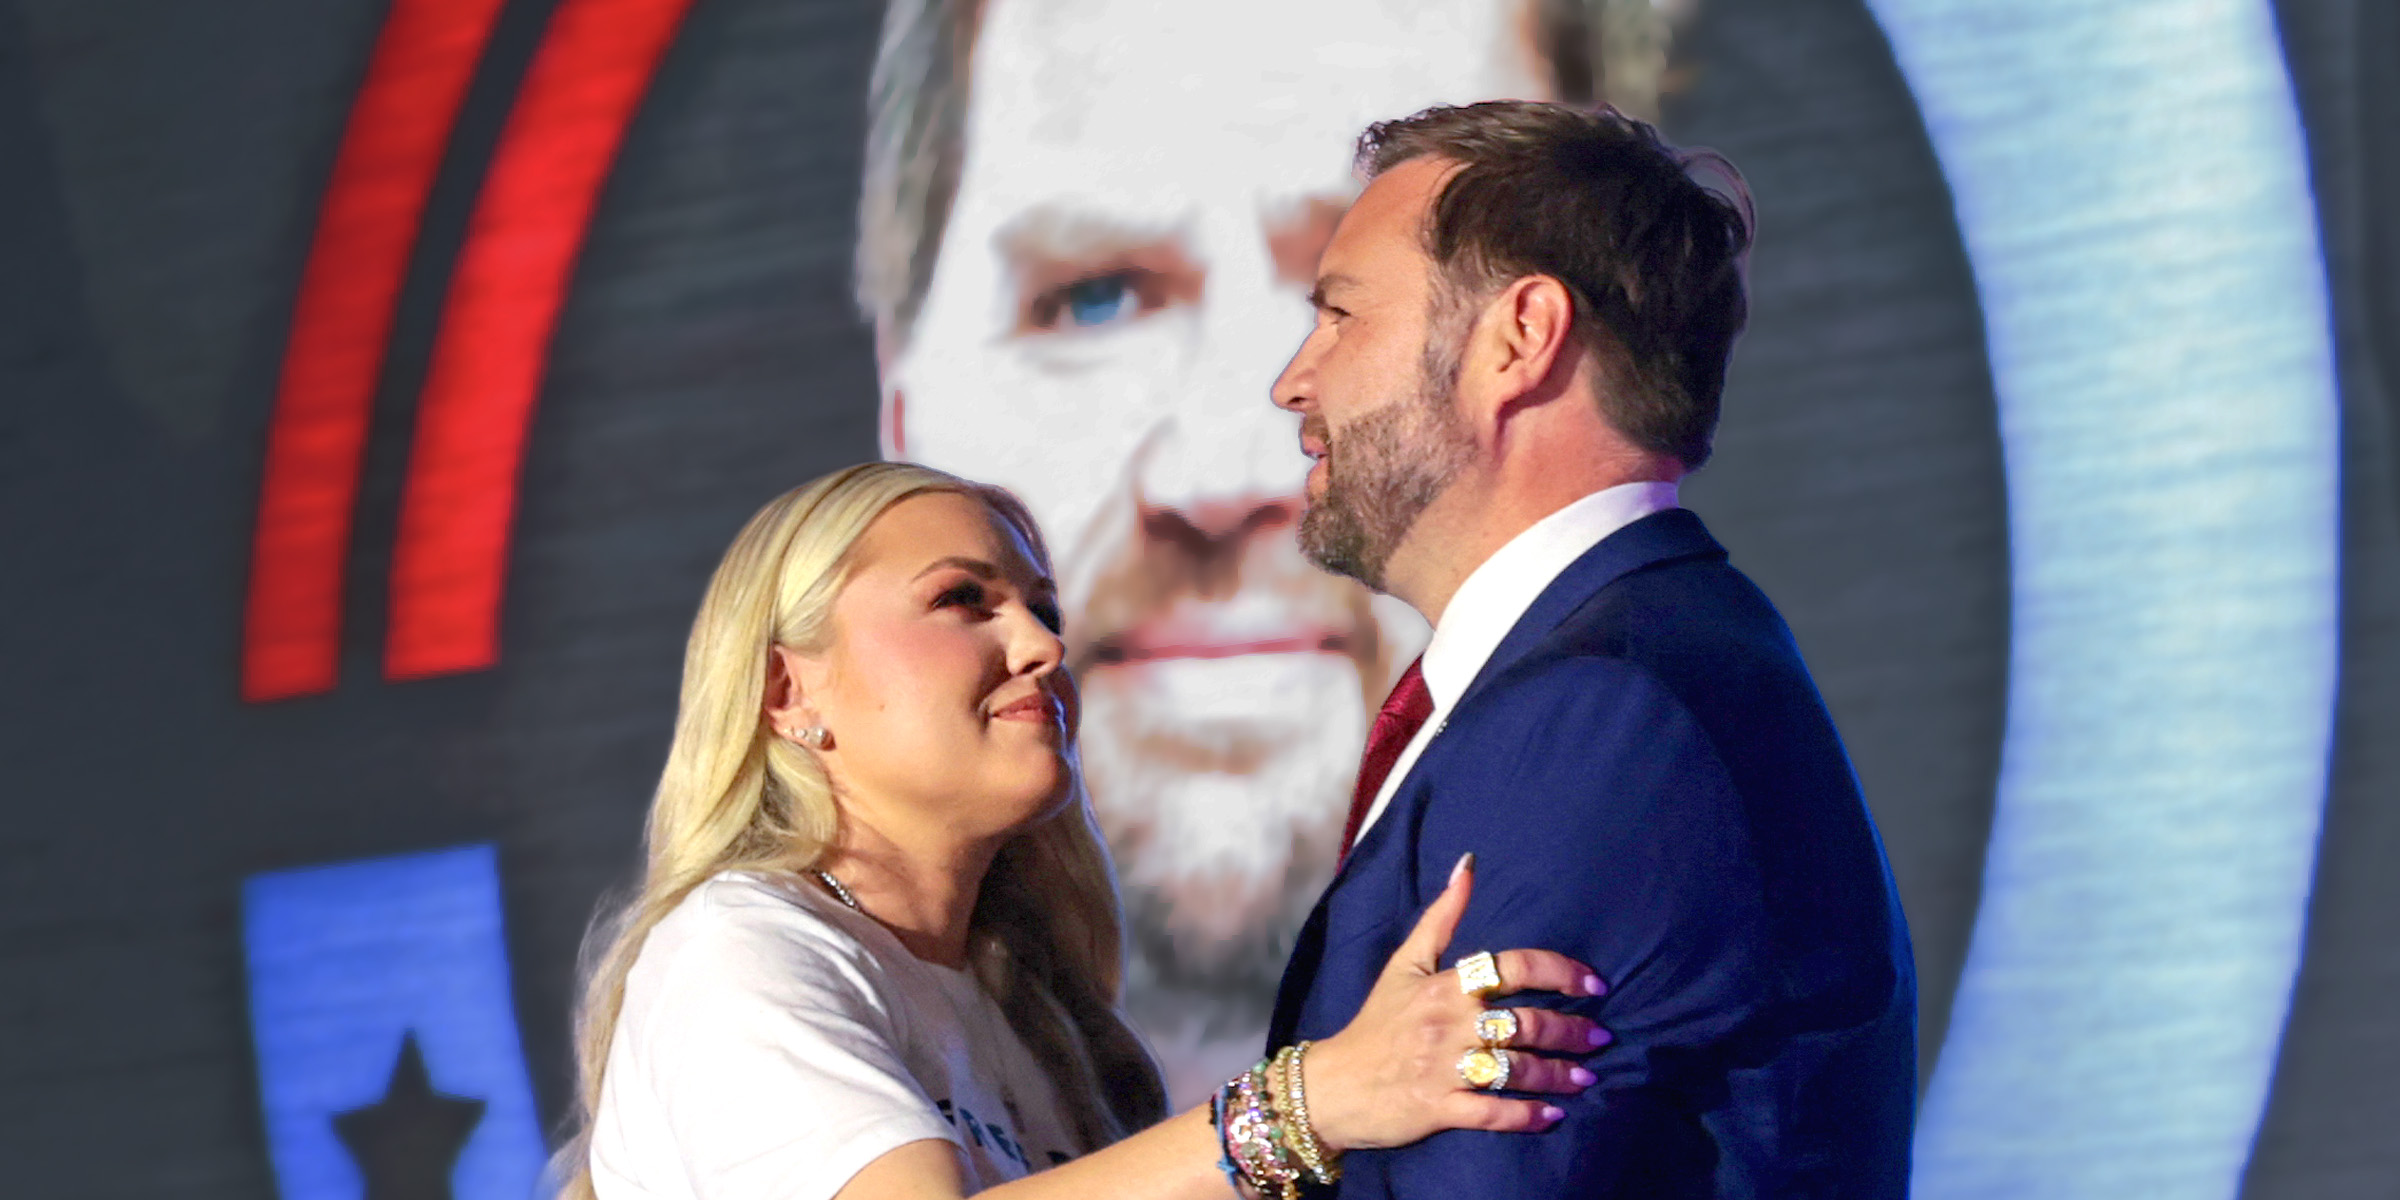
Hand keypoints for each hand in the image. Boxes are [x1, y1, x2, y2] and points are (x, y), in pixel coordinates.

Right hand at [1299, 854, 1609, 1150]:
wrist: (1332, 1085)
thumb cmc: (1376, 1023)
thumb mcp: (1404, 964)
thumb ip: (1441, 918)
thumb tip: (1468, 864)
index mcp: (1443, 986)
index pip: (1512, 968)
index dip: (1559, 972)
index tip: (1593, 984)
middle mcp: (1447, 1025)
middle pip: (1525, 1022)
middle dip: (1571, 1031)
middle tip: (1600, 1036)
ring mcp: (1443, 1069)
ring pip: (1516, 1069)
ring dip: (1558, 1074)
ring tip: (1587, 1077)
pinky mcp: (1438, 1110)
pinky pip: (1492, 1113)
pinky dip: (1526, 1116)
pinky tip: (1553, 1116)